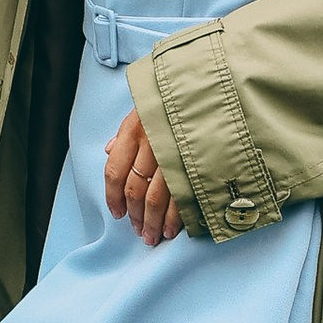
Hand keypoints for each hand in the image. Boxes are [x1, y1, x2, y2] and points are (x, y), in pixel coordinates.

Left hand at [104, 109, 185, 246]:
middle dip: (135, 216)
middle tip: (138, 232)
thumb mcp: (144, 107)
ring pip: (156, 198)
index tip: (117, 213)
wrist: (213, 85)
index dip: (112, 197)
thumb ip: (126, 131)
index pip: (114, 171)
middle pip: (135, 190)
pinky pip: (181, 197)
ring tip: (152, 236)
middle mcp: (152, 143)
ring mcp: (174, 154)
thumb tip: (109, 150)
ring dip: (152, 222)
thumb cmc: (175, 97)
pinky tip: (171, 229)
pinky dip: (174, 218)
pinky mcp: (196, 163)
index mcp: (135, 129)